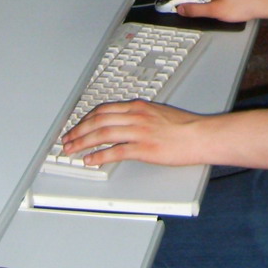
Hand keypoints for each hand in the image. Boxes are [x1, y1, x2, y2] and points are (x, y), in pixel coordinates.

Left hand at [61, 98, 204, 168]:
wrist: (200, 135)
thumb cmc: (184, 127)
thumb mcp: (159, 114)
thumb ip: (140, 117)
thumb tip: (124, 124)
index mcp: (138, 107)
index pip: (104, 110)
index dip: (86, 119)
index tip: (76, 126)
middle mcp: (136, 116)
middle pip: (99, 120)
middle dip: (79, 130)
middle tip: (67, 140)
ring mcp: (139, 132)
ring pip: (102, 134)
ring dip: (83, 142)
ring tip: (72, 150)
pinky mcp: (144, 149)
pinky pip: (115, 151)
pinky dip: (99, 156)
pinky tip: (90, 160)